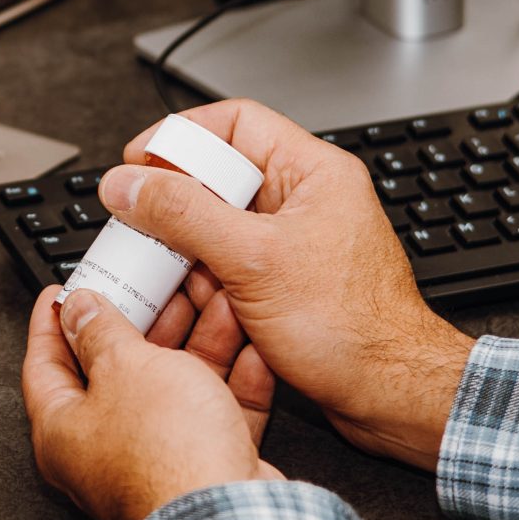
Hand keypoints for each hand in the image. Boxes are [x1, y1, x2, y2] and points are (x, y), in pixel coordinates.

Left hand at [21, 284, 280, 519]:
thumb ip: (101, 332)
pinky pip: (215, 413)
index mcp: (62, 430)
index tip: (62, 291)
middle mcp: (104, 449)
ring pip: (173, 387)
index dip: (51, 322)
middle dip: (142, 320)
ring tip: (214, 297)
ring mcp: (157, 459)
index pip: (43, 364)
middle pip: (115, 371)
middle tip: (154, 284)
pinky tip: (251, 345)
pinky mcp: (204, 466)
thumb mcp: (124, 367)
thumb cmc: (165, 453)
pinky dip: (233, 379)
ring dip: (196, 340)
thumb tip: (80, 310)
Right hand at [99, 102, 476, 472]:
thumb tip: (130, 184)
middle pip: (221, 177)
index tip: (139, 161)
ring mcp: (295, 245)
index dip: (181, 137)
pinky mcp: (286, 286)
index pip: (235, 124)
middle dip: (176, 203)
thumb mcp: (252, 261)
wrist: (388, 395)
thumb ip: (184, 216)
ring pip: (220, 227)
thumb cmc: (354, 330)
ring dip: (186, 249)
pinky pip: (229, 267)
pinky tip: (190, 304)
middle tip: (140, 221)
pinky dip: (204, 282)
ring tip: (162, 270)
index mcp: (312, 173)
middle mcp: (305, 203)